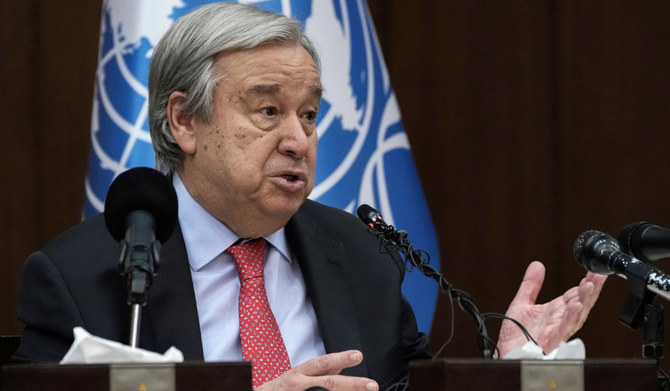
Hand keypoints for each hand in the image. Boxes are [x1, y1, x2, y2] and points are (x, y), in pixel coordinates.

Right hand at [255, 350, 378, 390]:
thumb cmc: (283, 388)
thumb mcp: (300, 374)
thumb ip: (321, 371)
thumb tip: (341, 365)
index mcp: (302, 372)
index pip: (324, 363)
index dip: (341, 359)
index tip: (358, 355)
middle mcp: (300, 384)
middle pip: (329, 383)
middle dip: (352, 384)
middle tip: (372, 385)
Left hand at [496, 261, 606, 357]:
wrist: (507, 354)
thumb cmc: (516, 334)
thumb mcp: (522, 303)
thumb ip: (531, 285)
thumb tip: (537, 265)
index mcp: (556, 310)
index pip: (575, 294)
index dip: (586, 282)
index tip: (594, 270)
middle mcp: (560, 319)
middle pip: (581, 303)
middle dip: (591, 289)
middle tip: (599, 275)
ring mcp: (558, 330)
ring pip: (576, 314)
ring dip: (584, 300)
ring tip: (590, 285)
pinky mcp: (552, 340)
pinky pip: (564, 327)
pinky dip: (571, 316)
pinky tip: (576, 305)